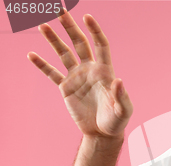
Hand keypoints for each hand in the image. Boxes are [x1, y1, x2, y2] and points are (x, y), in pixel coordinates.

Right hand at [27, 9, 132, 137]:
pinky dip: (42, 65)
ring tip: (43, 25)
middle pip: (79, 43)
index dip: (94, 30)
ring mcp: (77, 77)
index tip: (87, 16)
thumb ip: (121, 96)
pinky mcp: (66, 88)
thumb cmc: (116, 121)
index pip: (100, 45)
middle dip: (70, 27)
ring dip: (53, 40)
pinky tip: (32, 54)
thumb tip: (118, 80)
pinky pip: (52, 73)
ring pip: (63, 54)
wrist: (102, 132)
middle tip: (59, 11)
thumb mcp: (123, 110)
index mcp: (105, 71)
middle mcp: (90, 70)